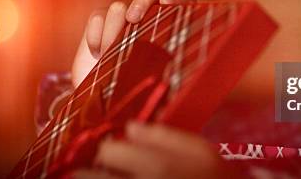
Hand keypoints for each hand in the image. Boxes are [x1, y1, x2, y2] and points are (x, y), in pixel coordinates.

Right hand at [71, 0, 196, 87]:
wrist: (103, 102)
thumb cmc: (140, 95)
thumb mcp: (162, 86)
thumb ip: (174, 73)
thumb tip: (198, 81)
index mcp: (175, 26)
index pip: (185, 0)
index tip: (167, 5)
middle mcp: (152, 16)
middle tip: (133, 19)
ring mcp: (126, 17)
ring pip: (119, 7)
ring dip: (113, 33)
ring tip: (110, 57)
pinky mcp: (101, 21)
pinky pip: (98, 16)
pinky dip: (96, 36)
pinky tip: (97, 55)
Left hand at [72, 122, 232, 178]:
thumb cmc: (215, 177)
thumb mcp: (199, 151)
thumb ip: (163, 136)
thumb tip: (130, 127)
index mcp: (156, 167)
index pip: (107, 150)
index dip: (107, 148)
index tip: (111, 151)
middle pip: (90, 178)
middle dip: (85, 172)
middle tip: (87, 171)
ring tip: (99, 176)